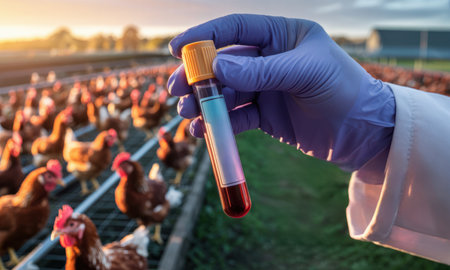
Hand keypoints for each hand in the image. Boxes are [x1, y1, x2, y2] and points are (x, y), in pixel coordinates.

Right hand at [168, 14, 394, 171]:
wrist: (365, 133)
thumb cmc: (346, 92)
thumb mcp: (306, 74)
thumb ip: (263, 71)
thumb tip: (217, 68)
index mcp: (283, 36)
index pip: (236, 29)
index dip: (204, 36)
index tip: (177, 49)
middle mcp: (271, 59)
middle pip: (224, 63)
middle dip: (198, 76)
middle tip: (176, 89)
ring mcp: (267, 88)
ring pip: (226, 92)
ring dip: (204, 102)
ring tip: (187, 113)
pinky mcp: (266, 116)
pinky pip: (236, 117)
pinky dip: (220, 124)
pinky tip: (205, 131)